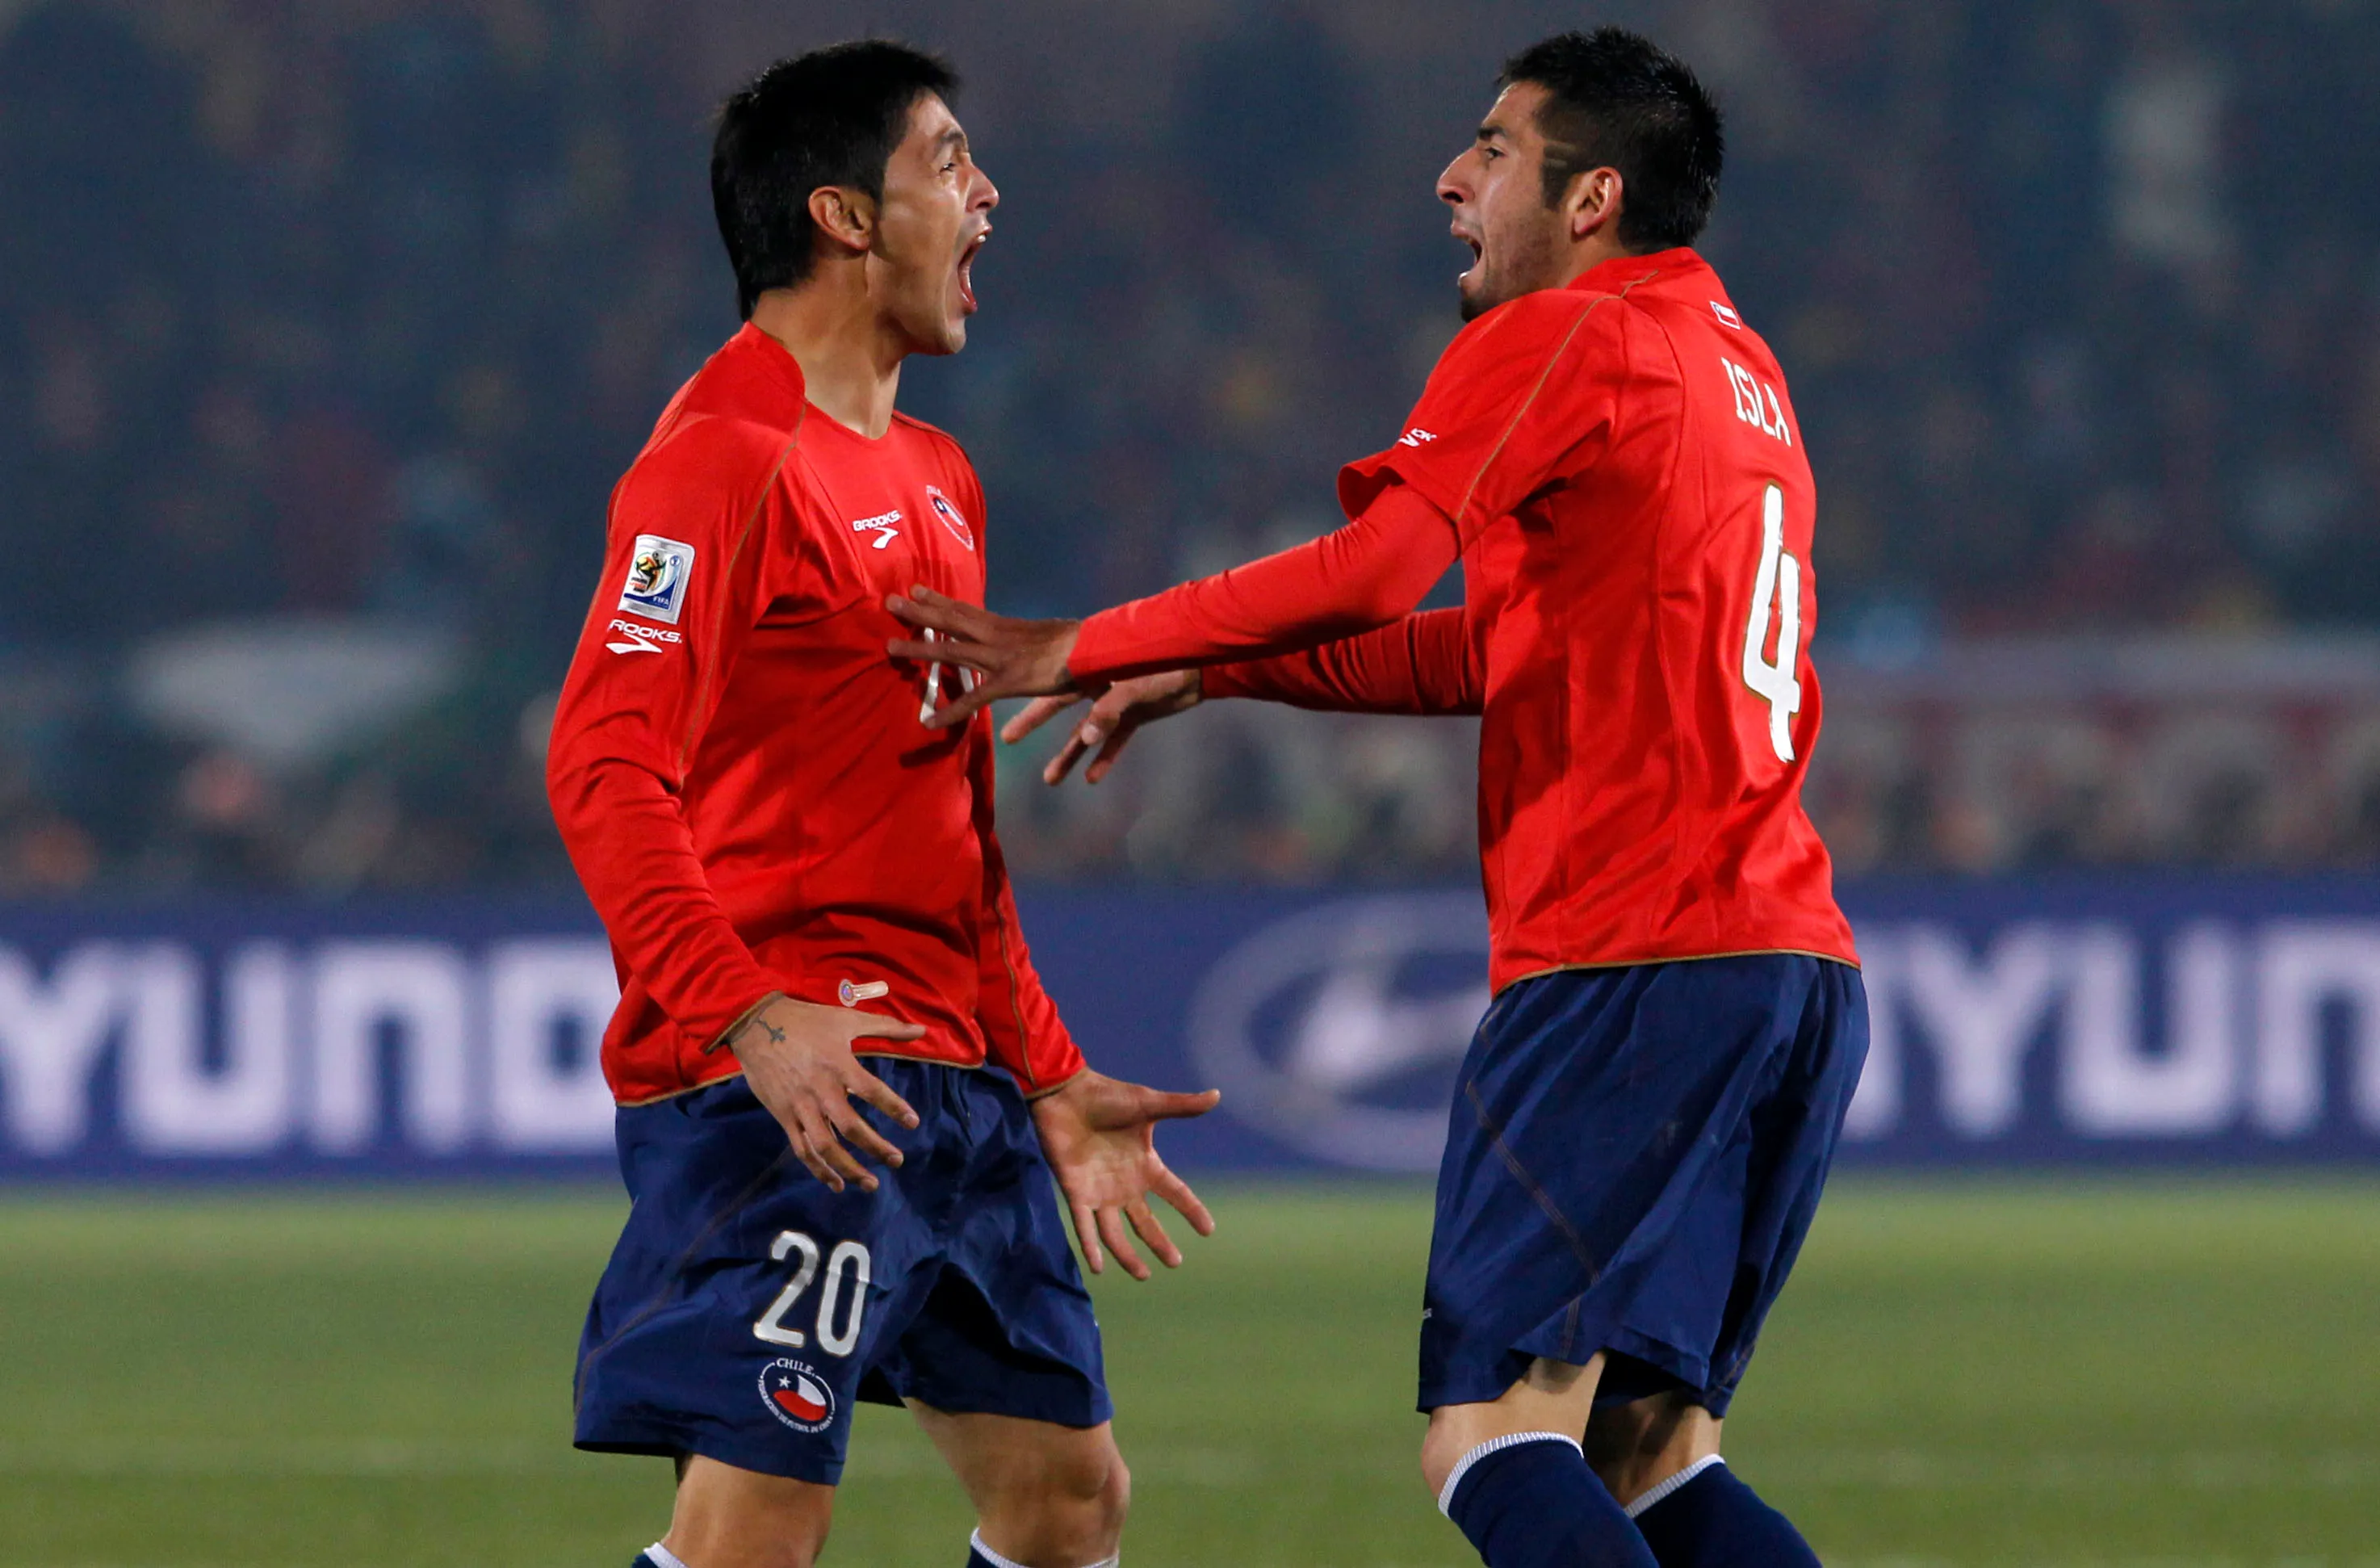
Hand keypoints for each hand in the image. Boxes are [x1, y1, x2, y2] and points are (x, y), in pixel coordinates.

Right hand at [731, 993, 924, 1193]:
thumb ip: (886, 1027)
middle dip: (876, 1147)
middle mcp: (821, 1090)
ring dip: (849, 1168)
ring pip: (825, 1146)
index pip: (872, 1091)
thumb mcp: (847, 1019)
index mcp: (839, 1065)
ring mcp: (800, 1107)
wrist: (757, 1026)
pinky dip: (819, 1170)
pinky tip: (837, 1184)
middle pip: (850, 1127)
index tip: (913, 1123)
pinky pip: (802, 1149)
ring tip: (871, 1183)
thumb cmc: (808, 1022)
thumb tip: (922, 1030)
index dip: (894, 1108)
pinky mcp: (784, 1117)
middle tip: (898, 1160)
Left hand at [885, 586, 1080, 729]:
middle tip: (889, 602)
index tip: (915, 589)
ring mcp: (1001, 658)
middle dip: (919, 612)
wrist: (1098, 650)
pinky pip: (973, 700)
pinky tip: (929, 722)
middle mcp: (998, 637)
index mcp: (1006, 626)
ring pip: (952, 651)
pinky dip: (950, 712)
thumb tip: (1019, 647)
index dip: (939, 600)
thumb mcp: (1046, 637)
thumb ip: (1025, 642)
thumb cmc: (1079, 645)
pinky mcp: (1009, 682)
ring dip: (919, 648)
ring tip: (890, 646)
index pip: (966, 609)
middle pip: (951, 621)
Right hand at [1004, 670, 1202, 784]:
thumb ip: (1109, 711)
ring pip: (1086, 733)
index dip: (1028, 703)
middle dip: (1034, 723)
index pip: (1051, 688)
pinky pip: (1115, 742)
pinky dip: (1104, 758)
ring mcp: (1115, 704)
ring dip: (1069, 755)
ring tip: (1050, 780)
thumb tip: (1085, 739)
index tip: (1006, 712)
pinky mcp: (1134, 717)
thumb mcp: (1135, 686)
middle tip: (1007, 739)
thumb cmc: (1166, 666)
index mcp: (1090, 671)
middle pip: (1059, 709)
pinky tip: (1091, 779)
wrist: (1200, 668)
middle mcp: (1097, 686)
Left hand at [1030, 1070, 1219, 1280]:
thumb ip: (1181, 1106)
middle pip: (1145, 1222)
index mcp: (1144, 1165)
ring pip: (1115, 1233)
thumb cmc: (1106, 1096)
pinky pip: (1084, 1227)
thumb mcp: (1147, 1104)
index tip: (1209, 1230)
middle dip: (1160, 1243)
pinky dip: (1090, 1248)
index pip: (1175, 1192)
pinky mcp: (1075, 1193)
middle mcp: (1124, 1185)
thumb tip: (1216, 1095)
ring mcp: (1099, 1192)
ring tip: (1143, 1275)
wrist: (1065, 1094)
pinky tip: (1097, 1268)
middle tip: (1175, 1263)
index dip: (1192, 1210)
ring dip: (1127, 1256)